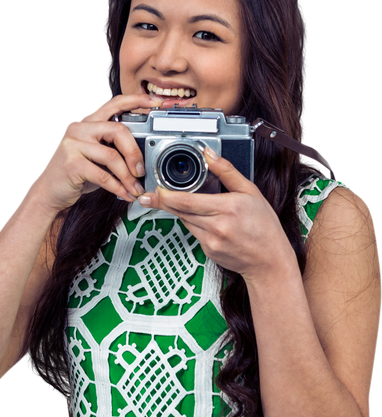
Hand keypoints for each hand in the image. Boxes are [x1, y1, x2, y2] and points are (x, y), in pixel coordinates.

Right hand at [28, 94, 160, 214]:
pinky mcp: (71, 164)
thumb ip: (113, 147)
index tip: (155, 103)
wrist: (49, 193)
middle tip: (142, 171)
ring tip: (135, 188)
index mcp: (86, 122)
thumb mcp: (94, 155)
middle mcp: (78, 128)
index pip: (114, 104)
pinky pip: (104, 176)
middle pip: (118, 131)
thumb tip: (143, 155)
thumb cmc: (75, 174)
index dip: (136, 101)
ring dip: (128, 176)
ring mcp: (73, 145)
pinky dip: (118, 187)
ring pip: (112, 156)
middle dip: (135, 153)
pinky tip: (124, 194)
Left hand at [138, 147, 295, 283]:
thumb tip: (209, 154)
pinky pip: (194, 232)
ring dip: (181, 212)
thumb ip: (227, 171)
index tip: (155, 190)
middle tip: (149, 196)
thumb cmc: (264, 227)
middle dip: (163, 202)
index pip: (187, 202)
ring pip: (185, 221)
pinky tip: (209, 221)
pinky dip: (195, 224)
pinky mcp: (207, 251)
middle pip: (180, 212)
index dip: (166, 196)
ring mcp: (210, 241)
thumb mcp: (251, 192)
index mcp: (227, 209)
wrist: (268, 262)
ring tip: (190, 204)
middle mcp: (216, 227)